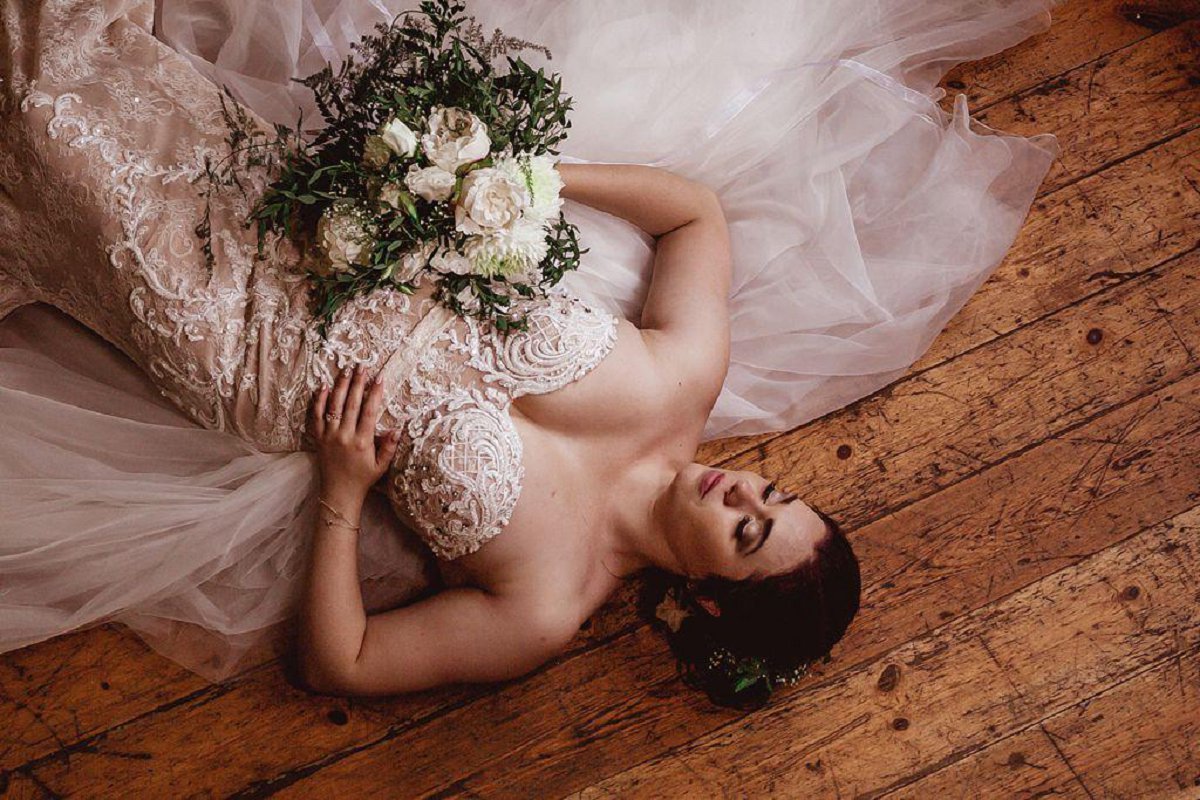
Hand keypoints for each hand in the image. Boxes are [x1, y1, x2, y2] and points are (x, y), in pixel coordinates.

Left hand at [310, 364, 400, 499]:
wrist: (339, 493)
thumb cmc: (363, 479)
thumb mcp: (381, 466)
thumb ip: (389, 447)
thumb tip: (398, 429)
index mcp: (362, 442)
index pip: (369, 412)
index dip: (374, 394)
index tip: (379, 378)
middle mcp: (344, 436)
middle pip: (351, 404)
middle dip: (357, 383)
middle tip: (362, 367)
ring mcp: (329, 436)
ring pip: (334, 406)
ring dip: (340, 386)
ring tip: (346, 370)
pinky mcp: (319, 438)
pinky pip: (316, 416)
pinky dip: (319, 401)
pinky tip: (324, 387)